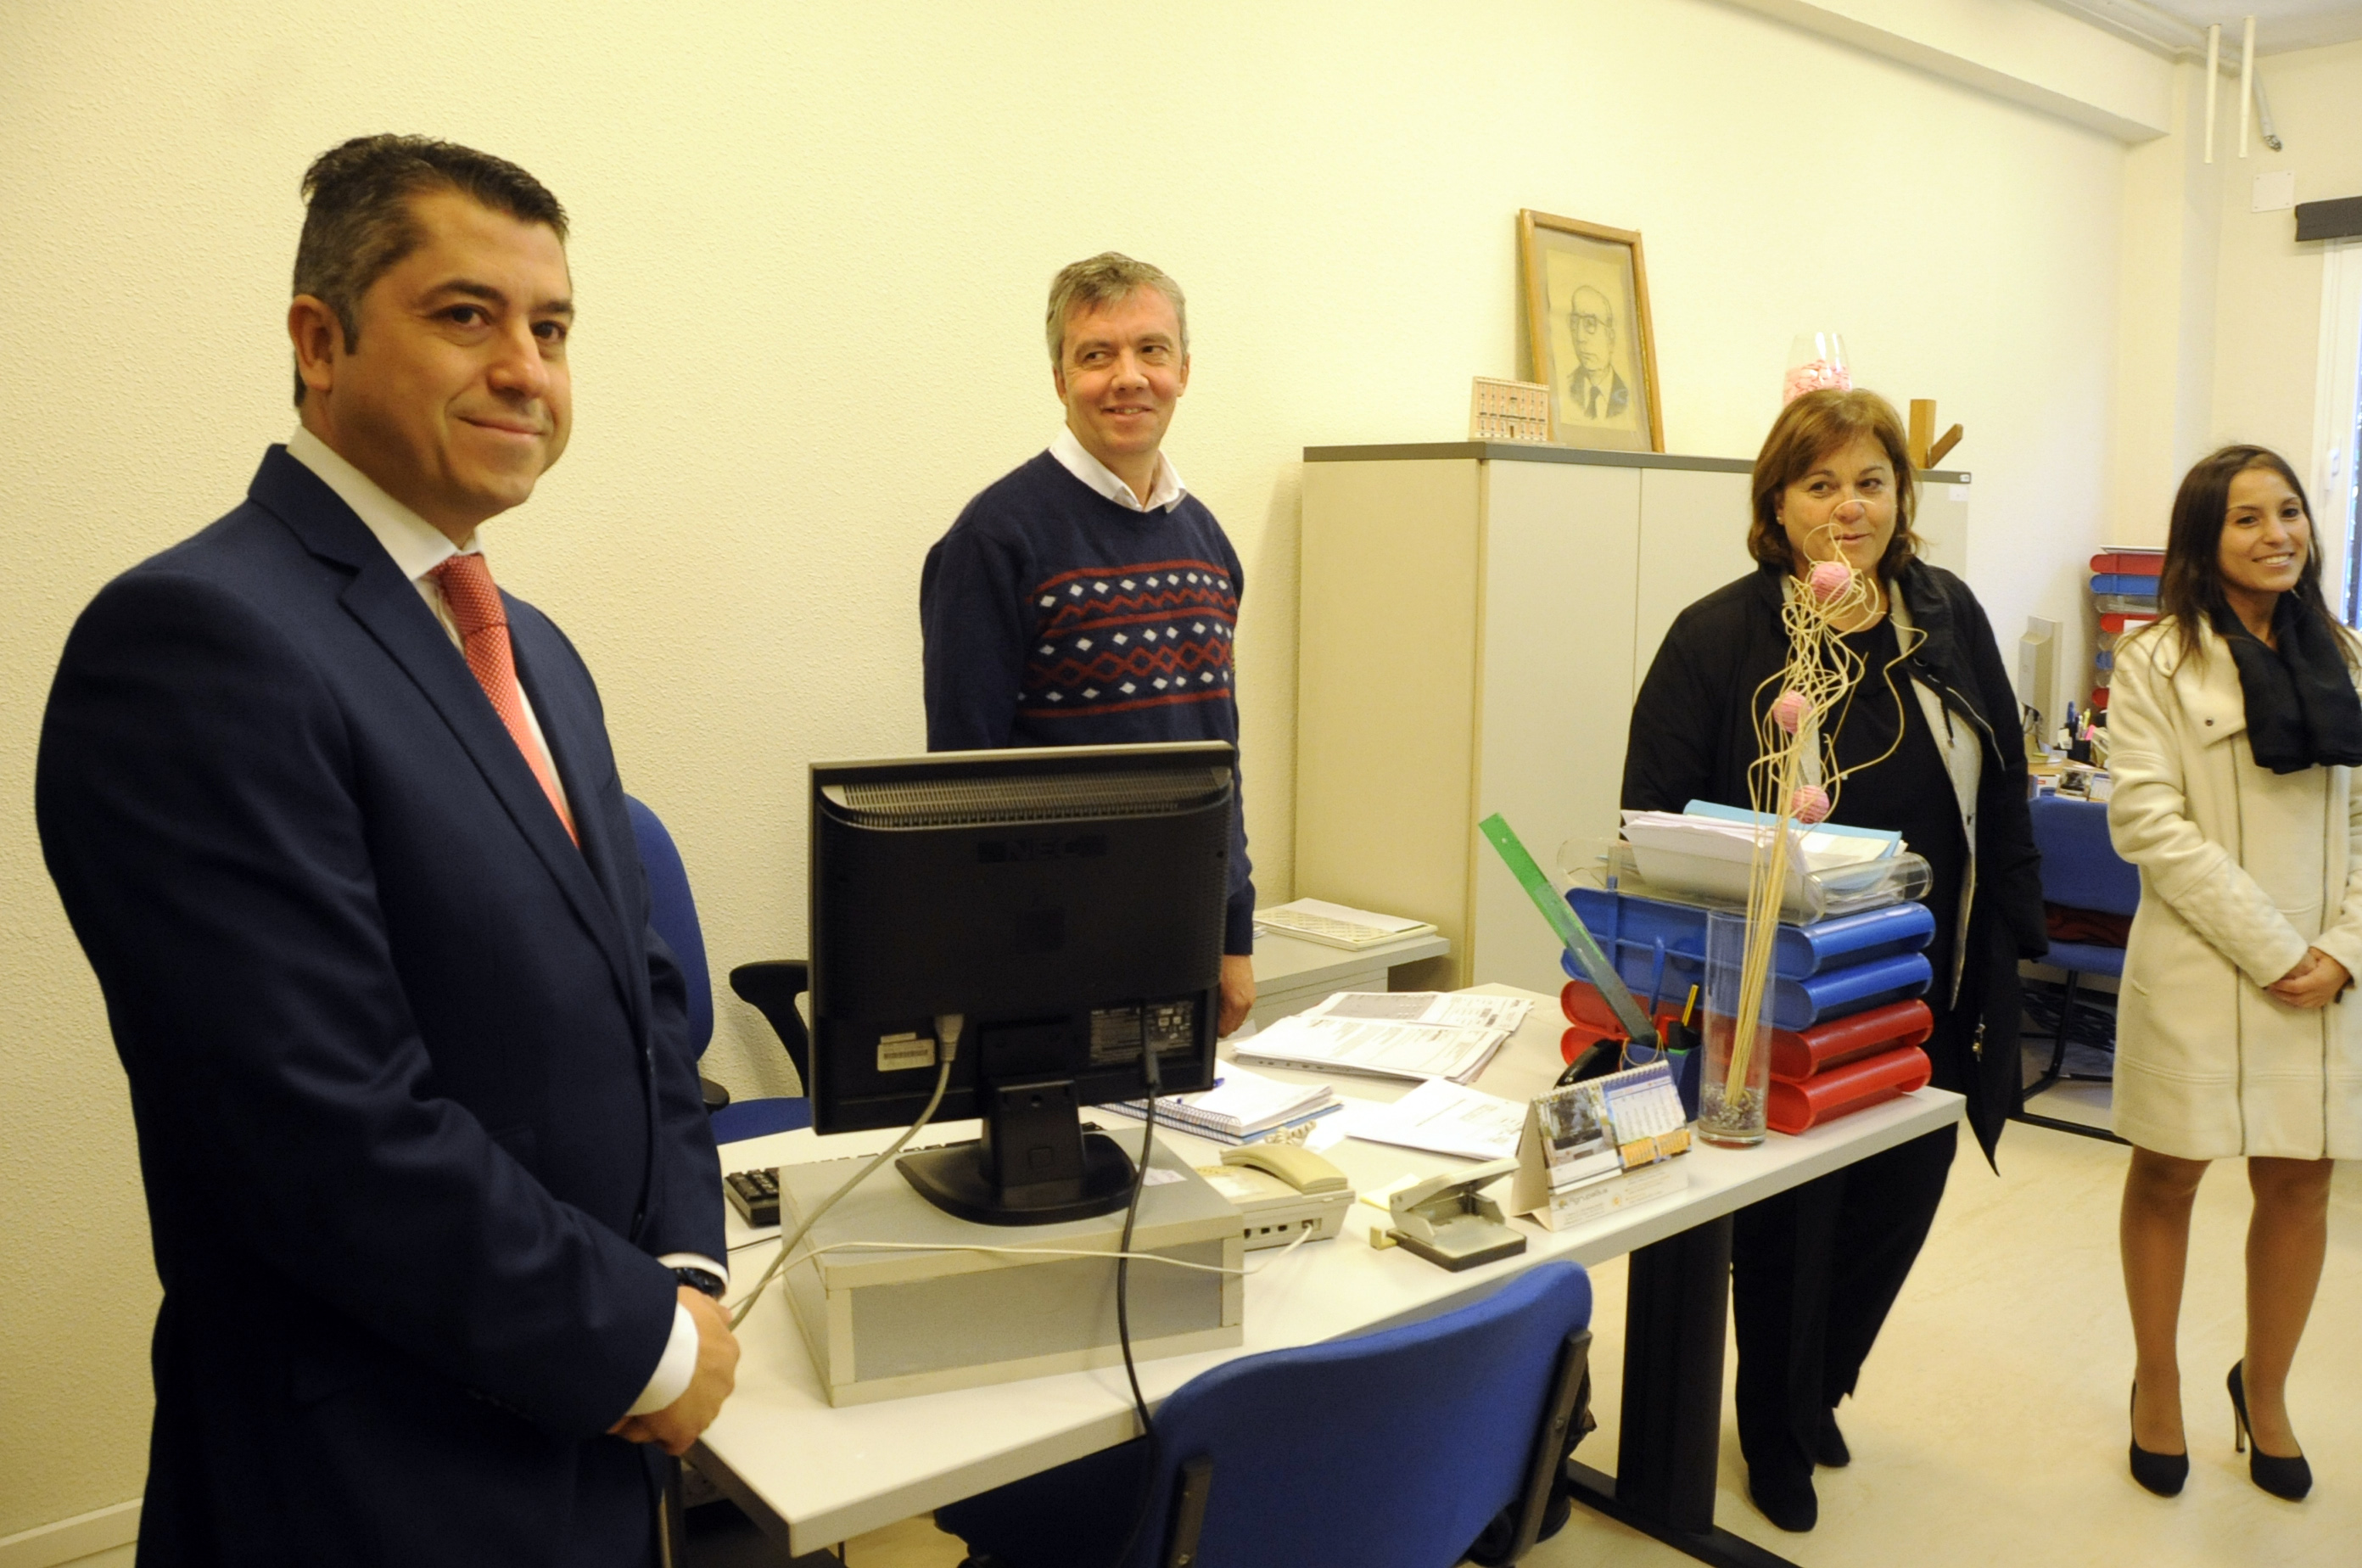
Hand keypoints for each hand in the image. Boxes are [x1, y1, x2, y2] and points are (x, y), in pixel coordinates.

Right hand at [607, 1286, 739, 1456]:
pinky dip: (647, 1431)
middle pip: (698, 1393)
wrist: (656, 1343)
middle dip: (676, 1390)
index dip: (684, 1366)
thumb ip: (710, 1310)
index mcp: (726, 1352)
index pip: (709, 1365)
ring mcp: (706, 1411)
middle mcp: (723, 1383)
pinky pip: (668, 1441)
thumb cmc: (673, 1319)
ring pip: (683, 1417)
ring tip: (632, 1397)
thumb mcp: (695, 1301)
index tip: (662, 1361)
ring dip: (662, 1411)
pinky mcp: (684, 1433)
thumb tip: (726, 1317)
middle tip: (647, 1379)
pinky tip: (629, 1416)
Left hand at [1217, 953, 1255, 1036]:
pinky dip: (1234, 1008)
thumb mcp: (1210, 988)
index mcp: (1236, 1003)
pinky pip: (1242, 1009)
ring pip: (1239, 1019)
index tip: (1209, 1023)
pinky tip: (1226, 999)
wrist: (1232, 948)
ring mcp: (1250, 997)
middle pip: (1233, 1027)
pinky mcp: (1251, 992)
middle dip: (1222, 1024)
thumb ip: (1212, 1007)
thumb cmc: (1220, 962)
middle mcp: (1245, 1002)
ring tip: (1219, 1006)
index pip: (1225, 1030)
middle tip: (1212, 1016)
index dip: (1215, 1029)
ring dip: (1229, 1017)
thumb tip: (1209, 1017)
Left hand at [2268, 947, 2349, 1009]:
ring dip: (2286, 999)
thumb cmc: (2329, 957)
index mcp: (2319, 979)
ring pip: (2301, 1004)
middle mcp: (2321, 991)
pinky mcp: (2323, 1000)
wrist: (2344, 965)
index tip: (2272, 982)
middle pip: (2297, 998)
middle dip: (2281, 994)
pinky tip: (2287, 997)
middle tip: (2269, 987)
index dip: (2282, 986)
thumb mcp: (2315, 953)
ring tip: (2275, 992)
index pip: (2297, 987)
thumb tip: (2283, 959)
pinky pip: (2308, 1006)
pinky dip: (2296, 1003)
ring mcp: (2323, 997)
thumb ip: (2301, 958)